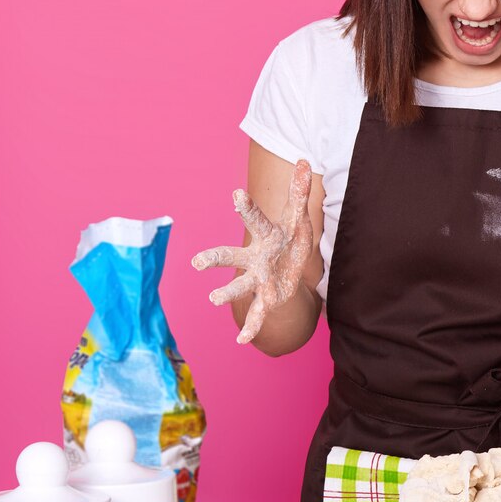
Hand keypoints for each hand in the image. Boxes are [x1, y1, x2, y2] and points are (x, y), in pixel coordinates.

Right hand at [192, 160, 313, 343]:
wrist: (287, 268)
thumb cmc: (289, 238)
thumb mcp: (299, 216)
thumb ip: (299, 191)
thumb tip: (304, 160)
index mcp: (264, 235)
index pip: (255, 219)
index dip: (247, 207)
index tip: (237, 194)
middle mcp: (253, 257)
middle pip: (230, 256)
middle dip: (214, 259)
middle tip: (197, 263)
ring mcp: (257, 278)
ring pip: (239, 286)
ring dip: (227, 293)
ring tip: (213, 299)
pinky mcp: (266, 296)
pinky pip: (258, 314)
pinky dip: (251, 327)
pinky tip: (242, 341)